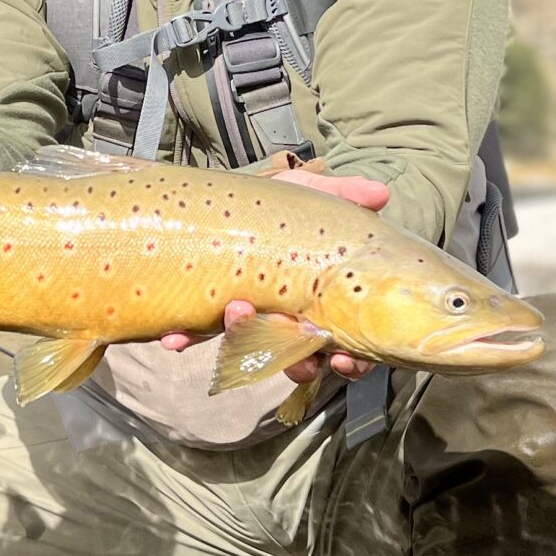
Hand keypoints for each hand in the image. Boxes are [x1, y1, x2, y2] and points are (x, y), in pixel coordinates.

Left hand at [158, 166, 389, 381]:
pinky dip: (187, 337)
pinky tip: (174, 335)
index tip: (345, 359)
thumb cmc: (277, 204)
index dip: (352, 362)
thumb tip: (381, 194)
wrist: (221, 198)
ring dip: (242, 341)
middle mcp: (287, 320)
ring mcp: (247, 319)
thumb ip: (344, 194)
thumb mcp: (311, 193)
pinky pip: (198, 335)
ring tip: (232, 313)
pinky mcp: (207, 314)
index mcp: (320, 302)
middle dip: (292, 358)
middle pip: (299, 357)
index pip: (345, 346)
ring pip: (250, 349)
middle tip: (280, 334)